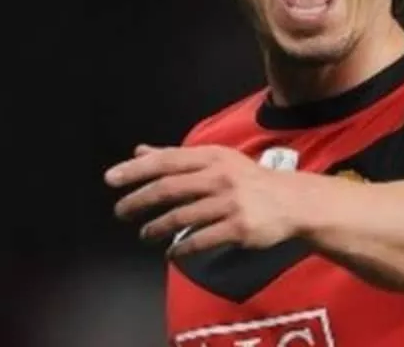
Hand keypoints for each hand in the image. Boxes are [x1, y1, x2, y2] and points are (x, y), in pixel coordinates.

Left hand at [104, 145, 303, 256]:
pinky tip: (172, 253)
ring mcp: (229, 203)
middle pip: (169, 188)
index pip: (166, 161)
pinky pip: (201, 239)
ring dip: (157, 227)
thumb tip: (139, 151)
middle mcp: (219, 176)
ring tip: (145, 234)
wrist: (292, 201)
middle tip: (120, 211)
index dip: (136, 170)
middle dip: (139, 200)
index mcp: (212, 157)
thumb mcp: (216, 161)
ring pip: (182, 216)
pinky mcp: (238, 227)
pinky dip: (181, 248)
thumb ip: (176, 157)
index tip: (111, 179)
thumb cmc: (249, 180)